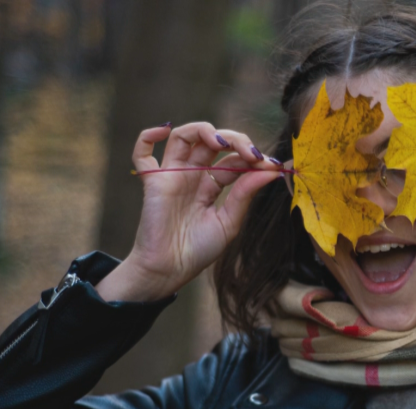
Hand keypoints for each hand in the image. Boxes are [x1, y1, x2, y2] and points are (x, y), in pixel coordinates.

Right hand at [96, 122, 281, 301]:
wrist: (170, 269)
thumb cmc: (199, 250)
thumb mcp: (229, 222)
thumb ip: (245, 195)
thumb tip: (271, 171)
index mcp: (213, 185)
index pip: (234, 160)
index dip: (253, 158)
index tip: (273, 166)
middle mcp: (193, 175)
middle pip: (213, 142)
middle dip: (235, 140)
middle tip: (252, 153)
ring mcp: (173, 175)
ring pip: (183, 137)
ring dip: (203, 131)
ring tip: (221, 143)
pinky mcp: (154, 182)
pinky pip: (143, 153)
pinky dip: (148, 136)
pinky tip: (164, 130)